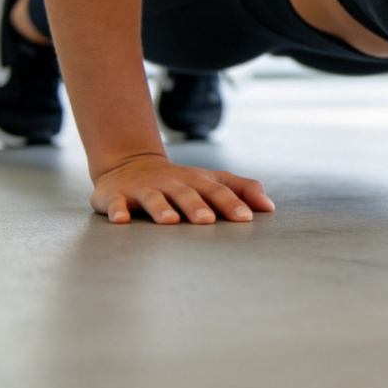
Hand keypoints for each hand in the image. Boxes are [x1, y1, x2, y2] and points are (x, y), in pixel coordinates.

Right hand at [90, 153, 275, 223]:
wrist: (131, 165)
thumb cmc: (180, 181)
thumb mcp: (210, 181)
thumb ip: (241, 190)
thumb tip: (270, 207)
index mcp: (196, 181)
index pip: (218, 190)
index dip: (232, 203)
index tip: (247, 218)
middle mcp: (172, 183)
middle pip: (187, 193)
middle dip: (197, 206)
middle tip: (208, 222)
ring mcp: (145, 189)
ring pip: (154, 197)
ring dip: (161, 209)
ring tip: (170, 222)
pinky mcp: (118, 196)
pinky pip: (117, 203)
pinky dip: (118, 211)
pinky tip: (122, 220)